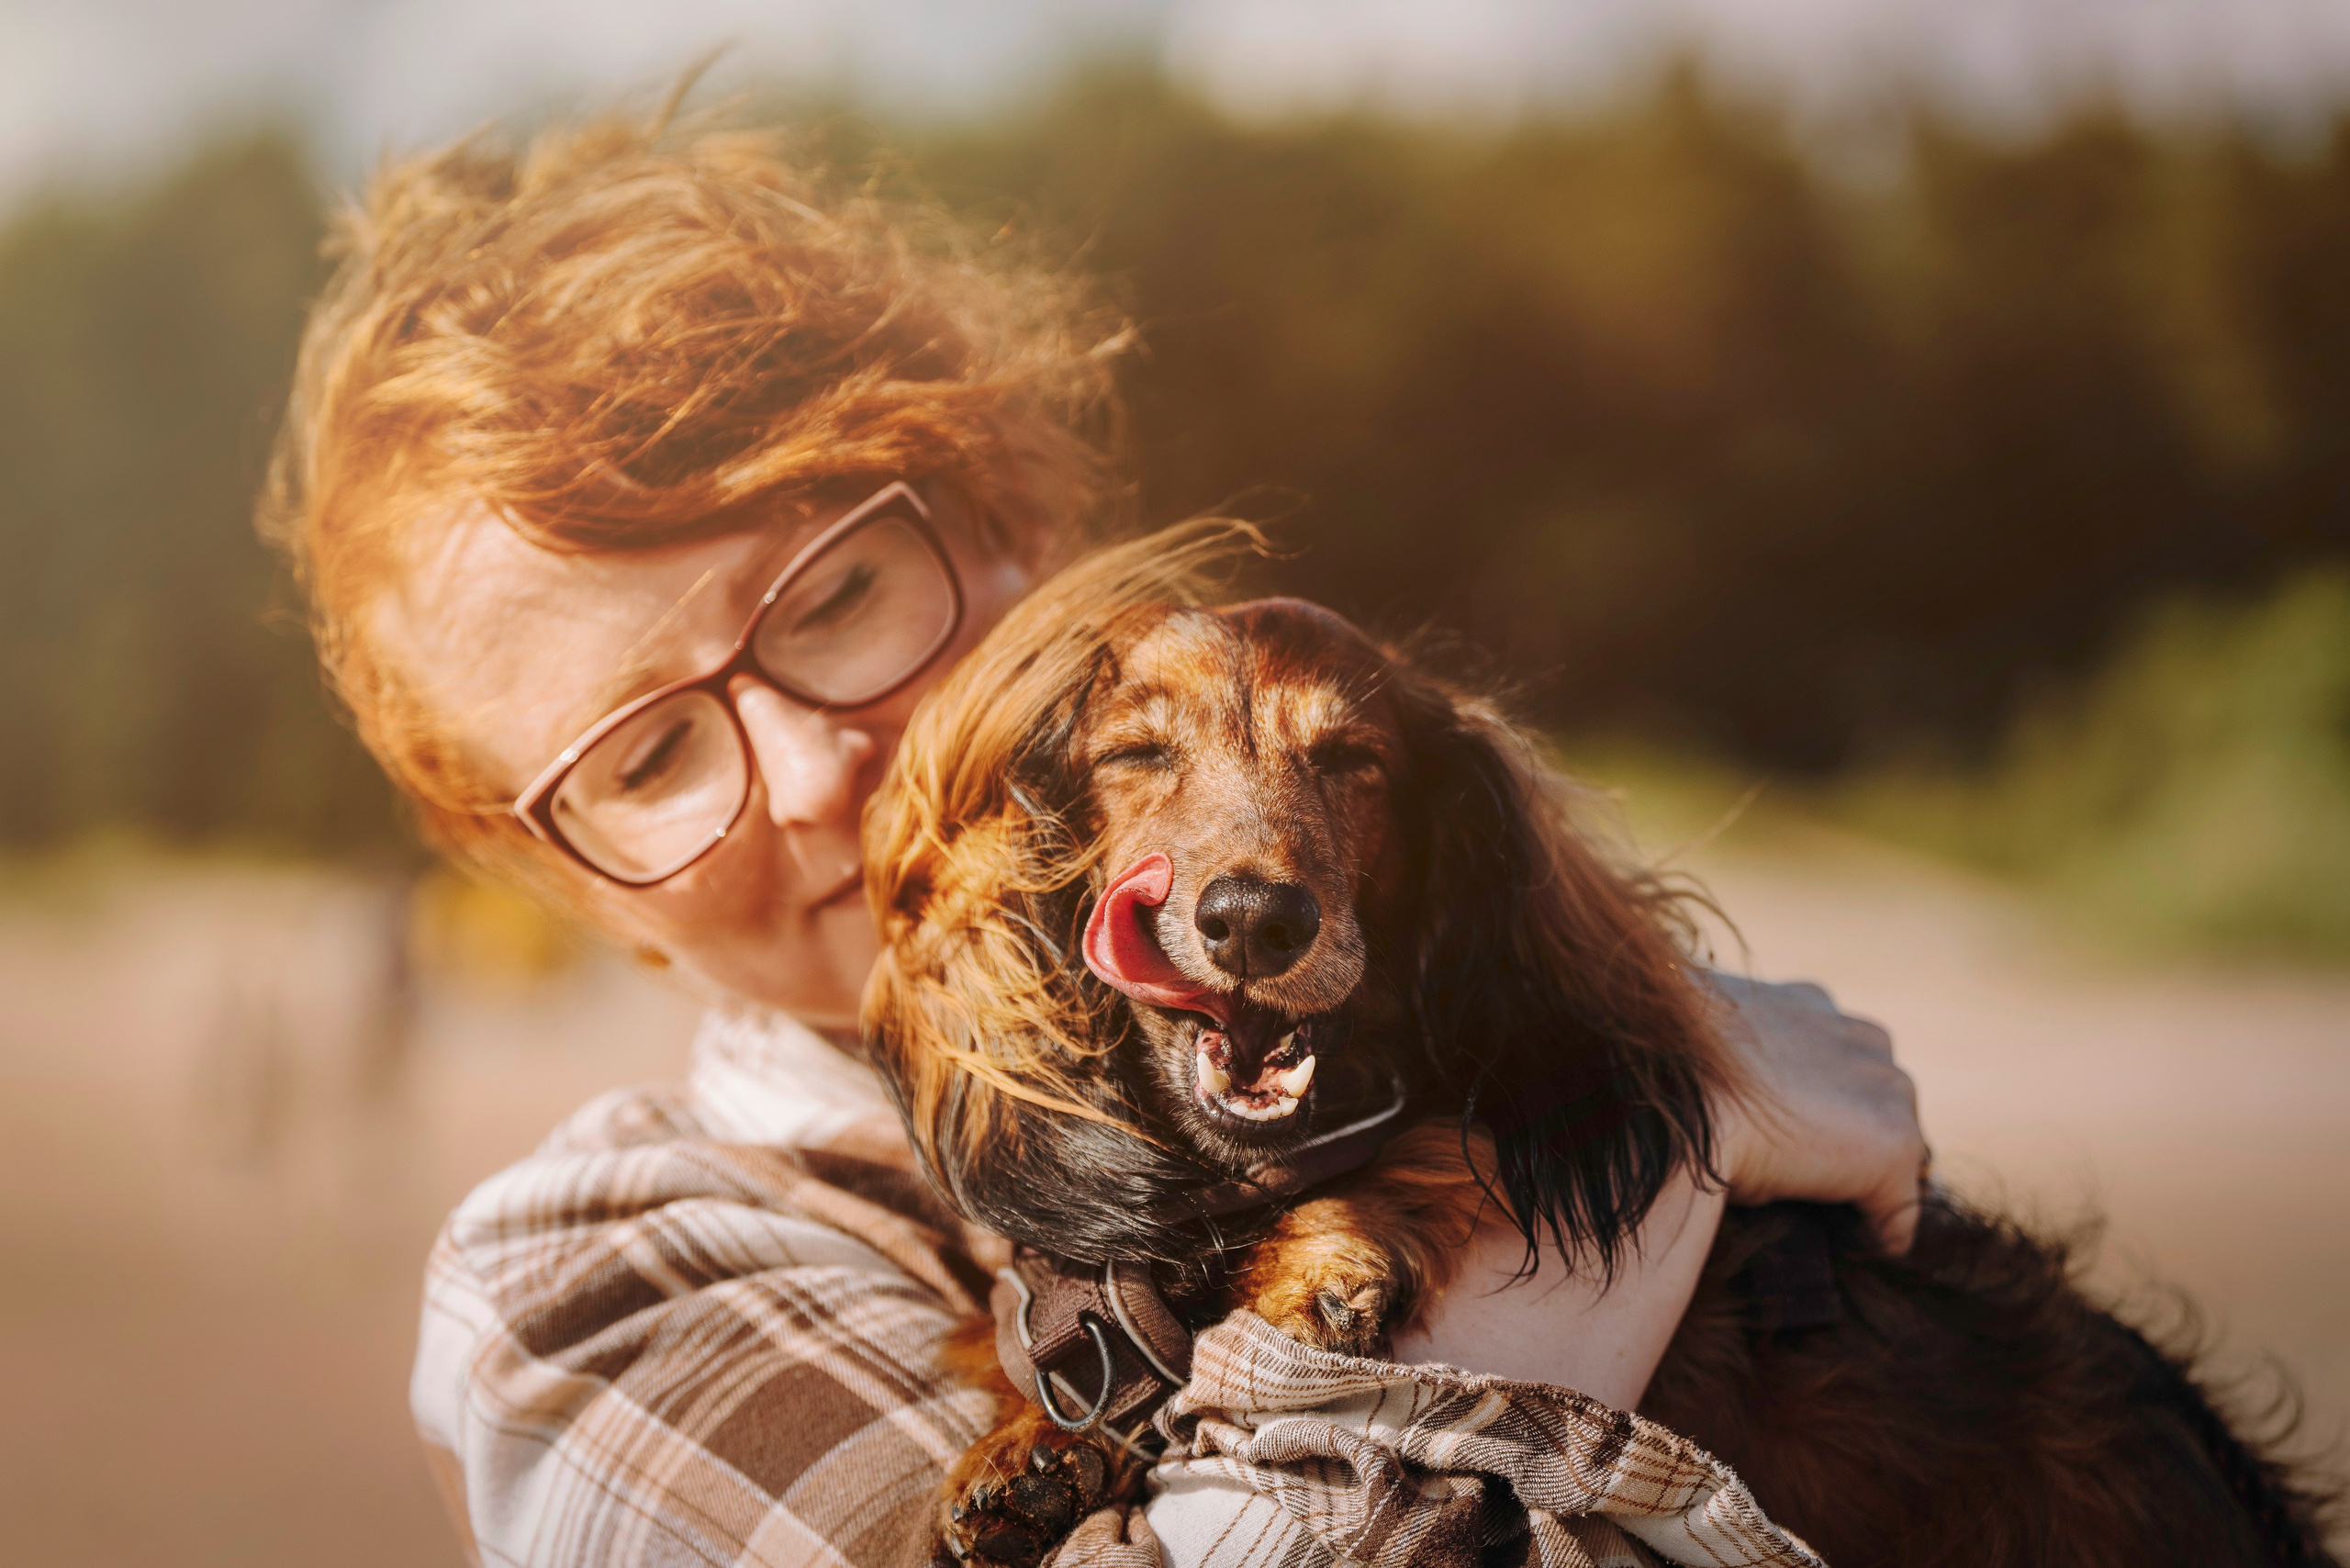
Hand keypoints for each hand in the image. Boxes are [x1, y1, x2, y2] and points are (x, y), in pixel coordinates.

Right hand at [1702, 972, 1928, 1253]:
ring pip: (1901, 1144)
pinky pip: (1901, 1205)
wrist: (1676, 1088)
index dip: (1825, 1098)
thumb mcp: (1697, 1047)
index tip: (1803, 1130)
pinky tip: (1867, 1244)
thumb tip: (1723, 1102)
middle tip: (1822, 1174)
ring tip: (1839, 1208)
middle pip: (1885, 1096)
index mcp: (1810, 1005)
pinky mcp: (1892, 1145)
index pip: (1845, 1057)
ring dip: (1870, 1172)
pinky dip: (1886, 1229)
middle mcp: (1860, 1038)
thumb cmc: (1665, 1069)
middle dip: (1857, 1131)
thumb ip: (1729, 1062)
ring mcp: (1885, 1090)